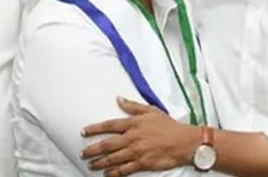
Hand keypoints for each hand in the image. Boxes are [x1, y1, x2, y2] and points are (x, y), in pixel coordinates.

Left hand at [80, 97, 198, 176]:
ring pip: (112, 159)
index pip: (109, 125)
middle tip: (83, 153)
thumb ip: (133, 106)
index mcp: (134, 124)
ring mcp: (136, 152)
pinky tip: (107, 174)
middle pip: (106, 145)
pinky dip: (114, 173)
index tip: (84, 131)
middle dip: (92, 150)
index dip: (94, 129)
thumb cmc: (170, 126)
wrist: (184, 142)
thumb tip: (119, 99)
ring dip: (99, 162)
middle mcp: (132, 138)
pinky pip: (124, 170)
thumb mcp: (151, 110)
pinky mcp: (142, 164)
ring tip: (91, 164)